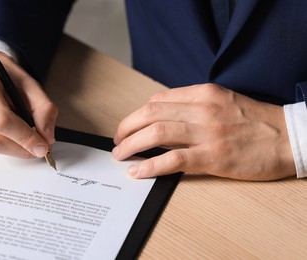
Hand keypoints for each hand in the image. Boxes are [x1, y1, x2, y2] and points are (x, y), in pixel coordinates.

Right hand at [0, 50, 57, 157]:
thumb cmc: (5, 77)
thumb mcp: (30, 84)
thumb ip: (44, 108)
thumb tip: (47, 137)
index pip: (2, 120)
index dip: (24, 138)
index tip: (42, 147)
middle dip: (21, 148)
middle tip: (40, 148)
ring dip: (15, 148)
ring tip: (27, 138)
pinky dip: (3, 142)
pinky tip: (7, 130)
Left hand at [113, 83, 295, 180]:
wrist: (289, 137)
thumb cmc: (255, 121)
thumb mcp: (223, 101)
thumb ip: (194, 105)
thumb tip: (163, 117)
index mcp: (204, 93)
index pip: (159, 100)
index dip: (137, 114)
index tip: (128, 125)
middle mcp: (202, 109)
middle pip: (151, 113)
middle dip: (127, 127)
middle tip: (118, 140)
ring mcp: (207, 132)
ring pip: (157, 132)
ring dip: (132, 144)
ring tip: (120, 154)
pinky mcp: (213, 156)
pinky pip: (173, 159)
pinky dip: (150, 165)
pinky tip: (137, 171)